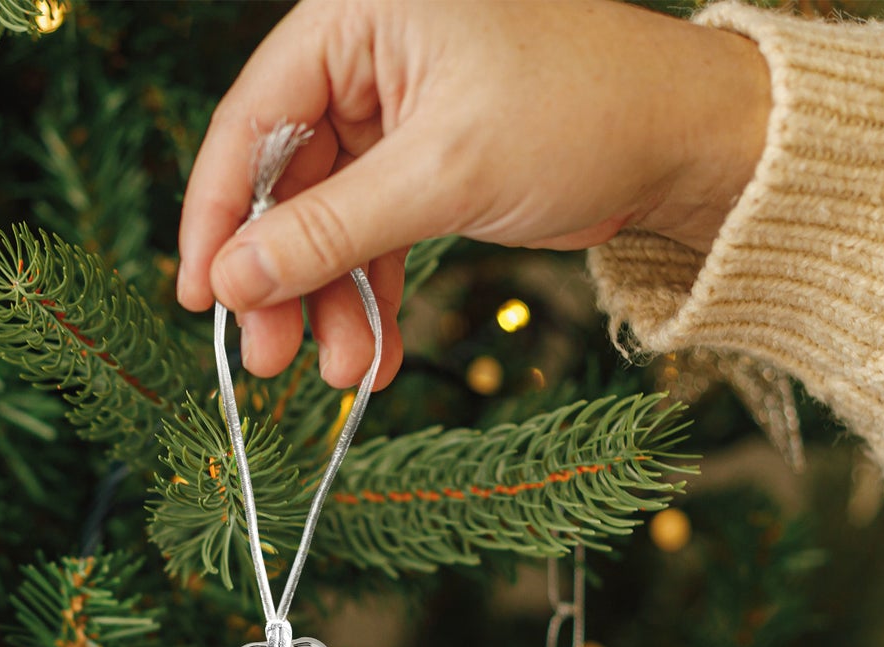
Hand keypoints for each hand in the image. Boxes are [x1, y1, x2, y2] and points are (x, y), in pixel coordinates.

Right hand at [177, 0, 769, 387]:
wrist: (683, 142)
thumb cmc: (579, 117)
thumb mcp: (443, 175)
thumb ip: (332, 230)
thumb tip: (234, 280)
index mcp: (357, 14)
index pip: (253, 119)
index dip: (220, 217)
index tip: (200, 298)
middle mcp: (367, 54)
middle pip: (289, 182)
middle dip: (284, 279)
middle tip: (269, 361)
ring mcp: (396, 113)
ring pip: (333, 221)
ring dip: (333, 303)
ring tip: (341, 374)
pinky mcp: (426, 162)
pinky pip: (377, 235)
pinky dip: (374, 296)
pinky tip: (376, 354)